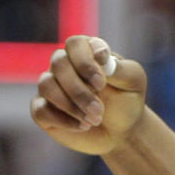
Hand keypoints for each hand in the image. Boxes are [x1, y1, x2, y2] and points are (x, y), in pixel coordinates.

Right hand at [30, 35, 147, 154]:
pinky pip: (40, 110)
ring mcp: (52, 85)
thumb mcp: (133, 82)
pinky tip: (83, 126)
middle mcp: (65, 65)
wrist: (122, 131)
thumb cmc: (127, 100)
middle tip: (99, 108)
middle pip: (59, 64)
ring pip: (47, 85)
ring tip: (95, 119)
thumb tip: (100, 57)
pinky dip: (63, 120)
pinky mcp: (43, 109)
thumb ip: (120, 68)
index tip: (102, 82)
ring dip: (71, 105)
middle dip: (80, 89)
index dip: (85, 62)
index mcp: (87, 52)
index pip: (76, 44)